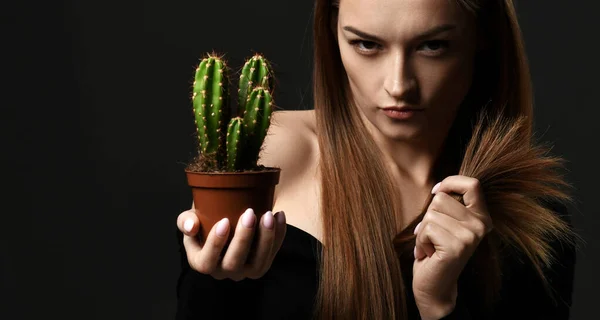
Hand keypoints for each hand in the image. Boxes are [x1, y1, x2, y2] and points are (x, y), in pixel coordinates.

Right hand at [176, 208, 286, 280]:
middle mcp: (223, 272)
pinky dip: (279, 235)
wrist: (225, 220)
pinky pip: (272, 254)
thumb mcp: (190, 218)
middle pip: (234, 263)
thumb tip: (190, 225)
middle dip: (243, 238)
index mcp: (201, 263)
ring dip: (265, 239)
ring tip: (268, 215)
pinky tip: (279, 215)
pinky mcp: (262, 265)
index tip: (224, 221)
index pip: (206, 261)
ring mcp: (244, 271)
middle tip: (249, 213)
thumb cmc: (204, 220)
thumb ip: (185, 220)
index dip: (215, 244)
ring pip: (258, 264)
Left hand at [412, 176, 492, 319]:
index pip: (472, 184)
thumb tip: (438, 189)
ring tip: (432, 246)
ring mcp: (470, 236)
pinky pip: (426, 229)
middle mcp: (480, 226)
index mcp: (482, 218)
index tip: (437, 191)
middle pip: (441, 198)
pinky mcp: (456, 247)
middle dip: (429, 217)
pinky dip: (420, 241)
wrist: (435, 286)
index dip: (451, 182)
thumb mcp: (446, 223)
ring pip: (431, 214)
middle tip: (434, 237)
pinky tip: (429, 254)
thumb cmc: (435, 251)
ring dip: (423, 231)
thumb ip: (449, 206)